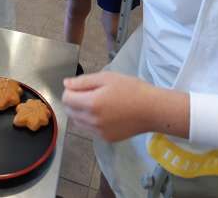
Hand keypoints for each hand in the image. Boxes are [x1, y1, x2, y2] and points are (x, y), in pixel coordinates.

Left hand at [62, 72, 188, 141]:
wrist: (152, 109)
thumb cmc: (130, 89)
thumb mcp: (106, 78)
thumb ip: (83, 81)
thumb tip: (66, 84)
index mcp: (91, 103)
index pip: (66, 99)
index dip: (70, 90)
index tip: (80, 86)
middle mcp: (92, 121)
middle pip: (69, 111)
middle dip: (73, 101)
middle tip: (88, 92)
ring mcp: (99, 132)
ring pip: (77, 122)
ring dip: (79, 112)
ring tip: (95, 102)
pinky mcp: (106, 139)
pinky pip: (88, 130)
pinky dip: (89, 121)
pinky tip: (102, 113)